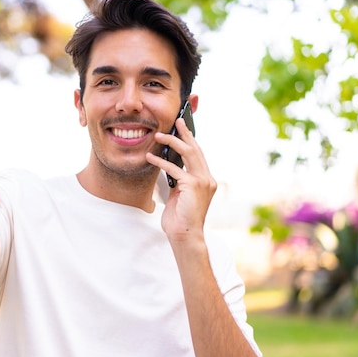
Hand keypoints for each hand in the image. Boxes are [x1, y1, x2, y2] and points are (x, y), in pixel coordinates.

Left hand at [146, 117, 216, 242]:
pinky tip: (150, 157)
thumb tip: (169, 166)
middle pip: (196, 149)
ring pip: (188, 153)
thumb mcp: (179, 195)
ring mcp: (202, 181)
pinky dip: (160, 161)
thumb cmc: (179, 218)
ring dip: (172, 142)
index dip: (191, 140)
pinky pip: (174, 168)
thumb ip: (178, 180)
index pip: (198, 155)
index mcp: (206, 180)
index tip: (183, 128)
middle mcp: (208, 179)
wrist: (184, 235)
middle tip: (176, 121)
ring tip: (158, 136)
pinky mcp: (193, 185)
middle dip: (185, 133)